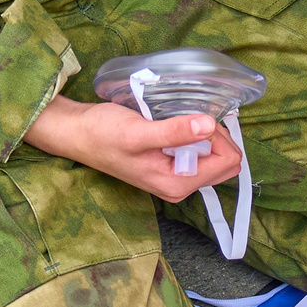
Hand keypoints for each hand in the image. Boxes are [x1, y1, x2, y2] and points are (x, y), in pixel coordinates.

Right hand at [24, 96, 242, 201]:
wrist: (79, 134)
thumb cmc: (104, 133)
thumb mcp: (138, 131)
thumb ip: (174, 132)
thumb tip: (209, 126)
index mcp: (177, 184)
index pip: (227, 162)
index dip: (218, 136)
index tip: (196, 120)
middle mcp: (180, 186)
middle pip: (226, 162)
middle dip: (217, 137)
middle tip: (189, 119)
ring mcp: (176, 178)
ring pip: (215, 156)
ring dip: (206, 135)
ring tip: (179, 121)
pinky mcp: (171, 167)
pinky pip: (200, 153)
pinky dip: (196, 136)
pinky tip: (176, 125)